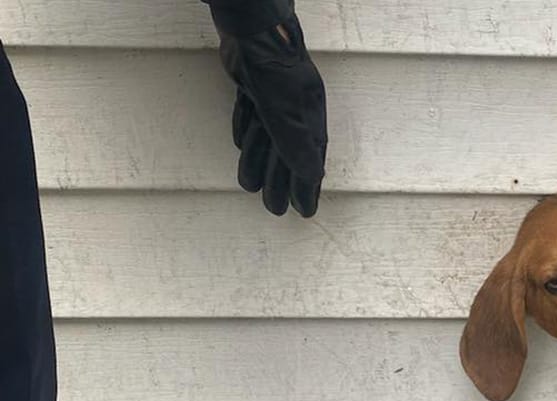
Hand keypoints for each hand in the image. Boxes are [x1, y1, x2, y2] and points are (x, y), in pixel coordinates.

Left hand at [217, 13, 326, 216]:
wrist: (253, 30)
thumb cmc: (275, 69)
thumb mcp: (286, 111)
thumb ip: (296, 144)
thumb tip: (313, 176)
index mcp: (308, 121)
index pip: (309, 163)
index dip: (307, 188)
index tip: (304, 211)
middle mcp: (295, 113)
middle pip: (288, 156)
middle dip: (281, 183)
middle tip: (275, 208)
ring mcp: (274, 100)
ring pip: (267, 140)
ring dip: (259, 163)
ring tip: (250, 186)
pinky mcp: (254, 86)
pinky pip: (252, 118)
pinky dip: (246, 134)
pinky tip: (240, 145)